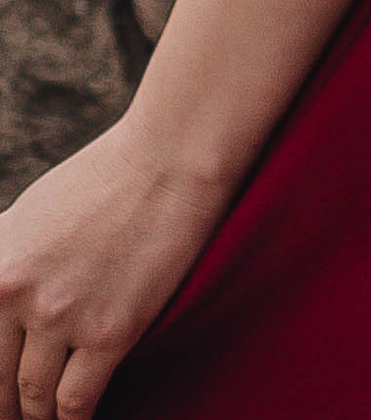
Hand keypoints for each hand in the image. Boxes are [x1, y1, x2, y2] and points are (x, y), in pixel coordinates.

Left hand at [0, 119, 230, 418]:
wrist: (171, 157)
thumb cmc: (105, 179)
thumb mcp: (30, 215)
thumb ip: (5, 264)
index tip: (1, 394)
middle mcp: (15, 295)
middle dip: (6, 405)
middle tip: (15, 413)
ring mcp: (61, 315)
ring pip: (34, 399)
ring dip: (38, 416)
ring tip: (44, 419)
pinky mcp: (109, 331)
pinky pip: (76, 402)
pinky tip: (74, 419)